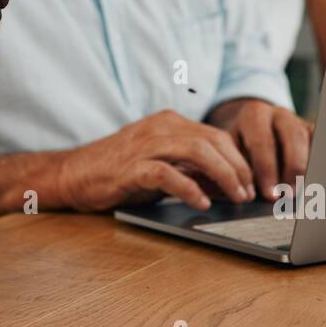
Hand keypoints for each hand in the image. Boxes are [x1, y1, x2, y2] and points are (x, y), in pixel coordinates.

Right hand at [53, 110, 255, 212]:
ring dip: (222, 176)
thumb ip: (191, 170)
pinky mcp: (131, 167)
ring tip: (233, 197)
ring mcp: (145, 145)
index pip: (216, 136)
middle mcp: (160, 128)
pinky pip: (167, 174)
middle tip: (247, 193)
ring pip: (197, 152)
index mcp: (169, 123)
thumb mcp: (162, 165)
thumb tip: (228, 185)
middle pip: (213, 141)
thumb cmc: (119, 171)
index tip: (251, 183)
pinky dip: (189, 188)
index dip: (239, 160)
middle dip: (237, 168)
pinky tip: (201, 203)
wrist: (74, 174)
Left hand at [205, 98, 311, 200]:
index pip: (263, 142)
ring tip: (303, 192)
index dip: (267, 169)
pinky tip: (314, 183)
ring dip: (308, 168)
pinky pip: (320, 145)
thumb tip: (248, 194)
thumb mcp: (232, 152)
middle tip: (289, 194)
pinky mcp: (312, 132)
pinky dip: (318, 163)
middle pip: (293, 136)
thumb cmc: (238, 147)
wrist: (248, 129)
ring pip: (310, 140)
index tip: (270, 194)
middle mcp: (279, 114)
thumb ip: (240, 168)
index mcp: (254, 115)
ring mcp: (298, 121)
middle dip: (292, 168)